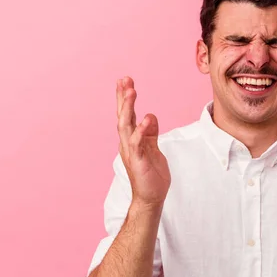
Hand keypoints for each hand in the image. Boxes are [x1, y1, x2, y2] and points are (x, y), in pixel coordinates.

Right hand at [116, 76, 170, 208]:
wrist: (151, 197)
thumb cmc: (151, 174)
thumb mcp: (153, 148)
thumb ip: (150, 132)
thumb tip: (149, 115)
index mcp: (131, 139)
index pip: (127, 115)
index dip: (125, 98)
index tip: (125, 81)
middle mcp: (127, 143)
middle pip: (123, 116)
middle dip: (123, 97)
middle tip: (124, 79)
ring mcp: (131, 151)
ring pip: (126, 125)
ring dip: (128, 108)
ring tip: (132, 91)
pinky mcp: (138, 160)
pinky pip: (137, 142)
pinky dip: (141, 130)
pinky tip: (145, 118)